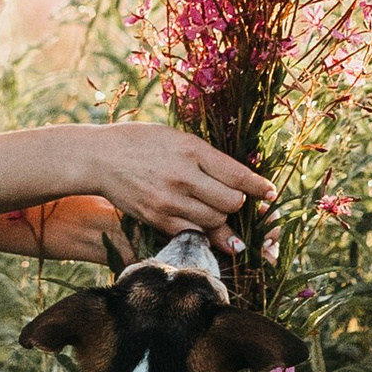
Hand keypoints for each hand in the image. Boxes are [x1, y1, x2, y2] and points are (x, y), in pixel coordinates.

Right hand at [66, 121, 271, 252]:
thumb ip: (208, 159)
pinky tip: (201, 224)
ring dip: (220, 217)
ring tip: (210, 206)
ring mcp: (169, 201)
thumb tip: (239, 184)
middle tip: (232, 197)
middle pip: (231, 203)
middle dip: (237, 202)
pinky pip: (193, 233)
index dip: (260, 187)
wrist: (100, 157)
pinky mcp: (157, 219)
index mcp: (191, 149)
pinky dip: (202, 230)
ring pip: (215, 220)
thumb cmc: (142, 141)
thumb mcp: (178, 138)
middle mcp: (183, 176)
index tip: (271, 193)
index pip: (238, 175)